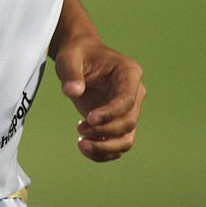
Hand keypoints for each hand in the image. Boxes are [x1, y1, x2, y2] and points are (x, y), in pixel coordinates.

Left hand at [54, 34, 145, 161]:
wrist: (79, 59)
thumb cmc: (77, 54)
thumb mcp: (70, 59)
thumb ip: (71, 74)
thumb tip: (72, 91)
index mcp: (129, 72)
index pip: (127, 99)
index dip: (111, 113)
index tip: (89, 119)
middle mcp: (135, 92)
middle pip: (128, 122)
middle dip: (104, 131)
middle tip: (80, 130)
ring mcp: (129, 109)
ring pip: (127, 139)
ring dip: (105, 146)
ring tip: (81, 143)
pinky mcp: (119, 122)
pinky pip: (117, 144)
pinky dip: (103, 152)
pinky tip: (84, 147)